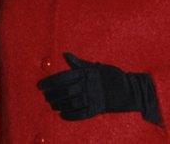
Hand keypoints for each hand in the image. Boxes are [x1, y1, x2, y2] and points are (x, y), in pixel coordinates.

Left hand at [37, 52, 159, 121]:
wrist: (129, 90)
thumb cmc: (111, 76)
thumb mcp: (95, 67)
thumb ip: (79, 63)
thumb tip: (64, 54)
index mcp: (87, 73)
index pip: (63, 77)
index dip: (49, 82)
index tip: (40, 85)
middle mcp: (88, 85)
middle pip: (64, 91)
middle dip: (52, 95)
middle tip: (46, 96)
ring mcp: (93, 98)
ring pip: (70, 103)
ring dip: (59, 105)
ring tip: (52, 104)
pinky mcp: (97, 109)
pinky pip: (80, 114)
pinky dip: (69, 115)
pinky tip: (62, 114)